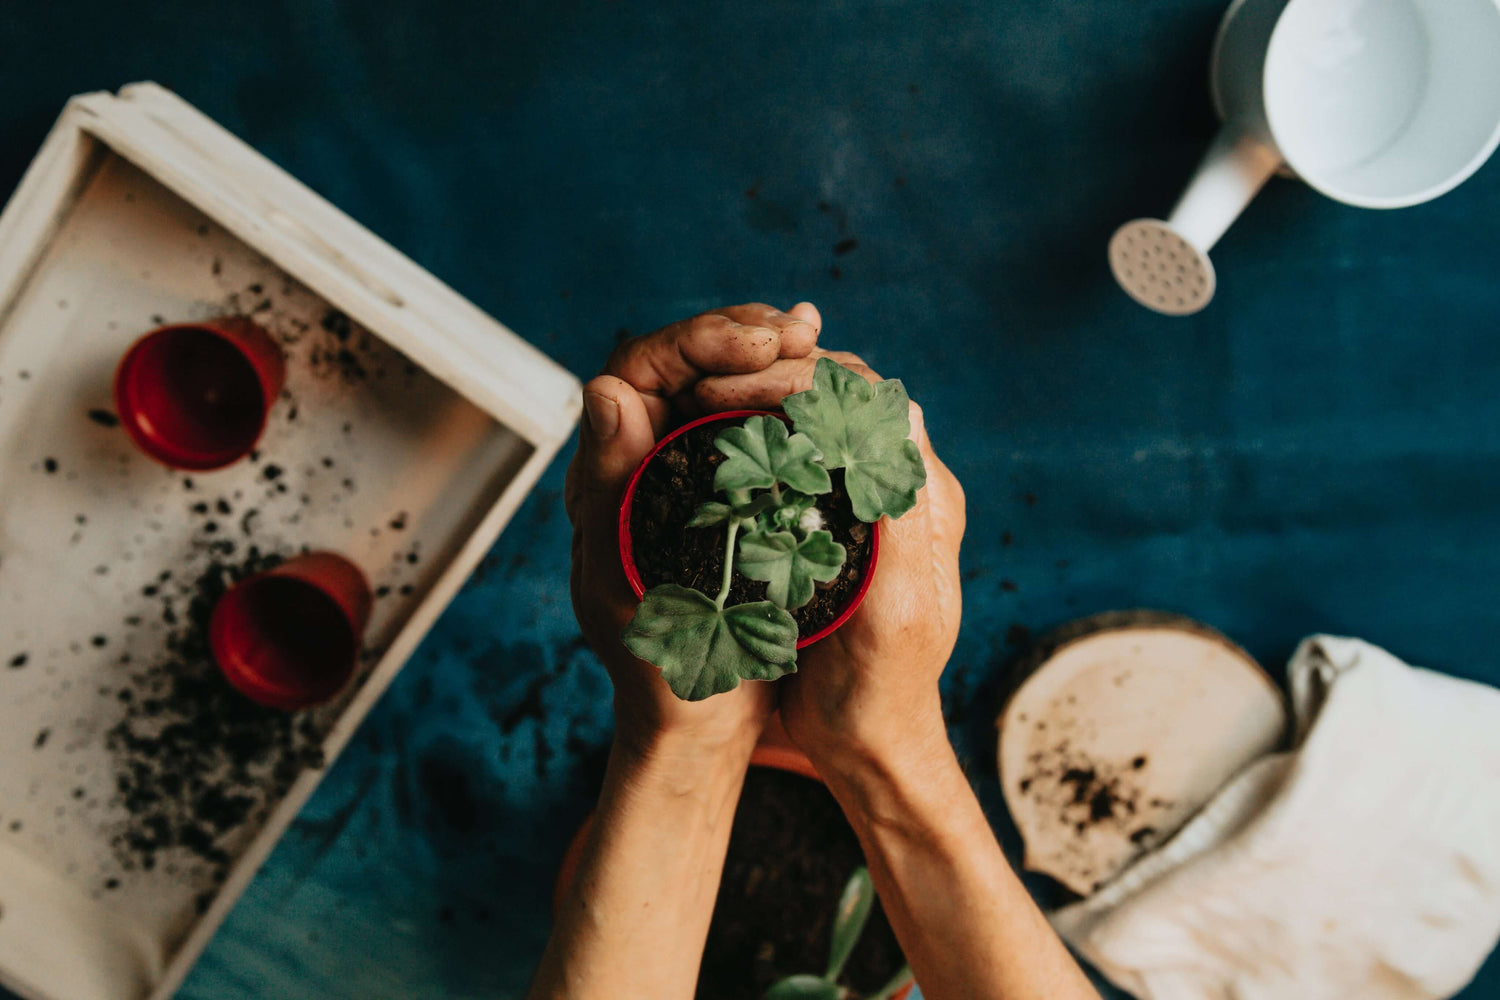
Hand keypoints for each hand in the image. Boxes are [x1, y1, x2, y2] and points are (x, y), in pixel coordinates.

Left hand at [564, 303, 822, 757]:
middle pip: (689, 360)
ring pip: (725, 386)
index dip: (702, 339)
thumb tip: (609, 388)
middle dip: (744, 335)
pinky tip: (829, 389)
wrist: (695, 716)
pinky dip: (791, 399)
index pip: (647, 363)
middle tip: (800, 329)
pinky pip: (757, 424)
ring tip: (814, 343)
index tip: (760, 343)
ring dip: (770, 357)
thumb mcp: (624, 576)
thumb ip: (612, 484)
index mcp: (609, 464)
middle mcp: (644, 454)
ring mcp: (687, 469)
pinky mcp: (729, 492)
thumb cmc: (653, 660)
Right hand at [712, 350, 965, 770]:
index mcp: (923, 498)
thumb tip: (898, 428)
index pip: (870, 400)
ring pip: (815, 417)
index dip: (803, 379)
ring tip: (699, 403)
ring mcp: (865, 502)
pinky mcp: (832, 521)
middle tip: (704, 389)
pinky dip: (753, 436)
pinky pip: (795, 454)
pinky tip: (712, 442)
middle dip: (774, 375)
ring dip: (760, 398)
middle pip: (842, 394)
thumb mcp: (895, 613)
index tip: (735, 392)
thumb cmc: (881, 689)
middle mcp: (899, 488)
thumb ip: (899, 522)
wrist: (868, 740)